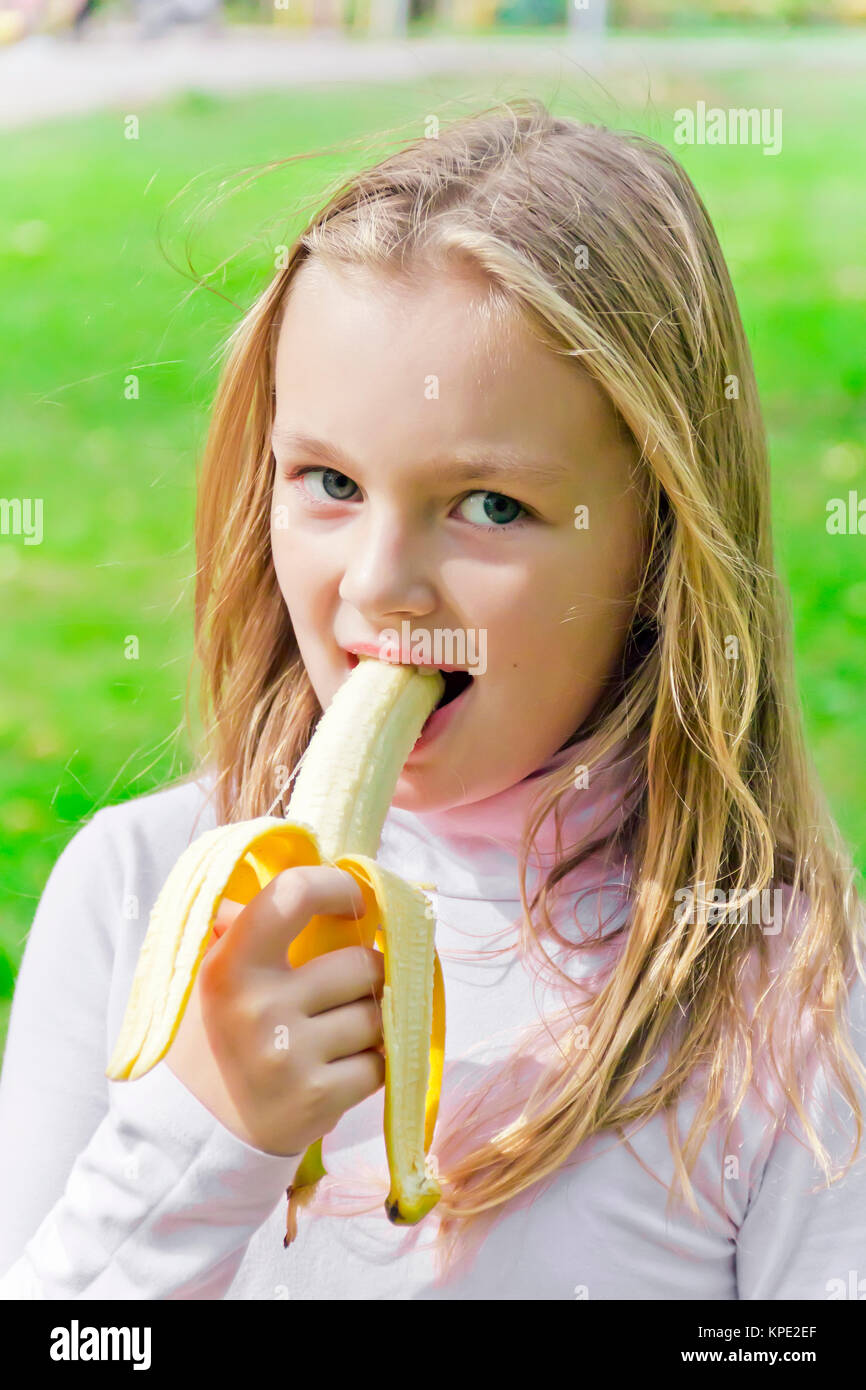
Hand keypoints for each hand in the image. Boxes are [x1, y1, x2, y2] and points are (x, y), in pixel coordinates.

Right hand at [165, 865, 385, 1156]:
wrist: (196, 1136)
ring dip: (370, 1024)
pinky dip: (369, 1065)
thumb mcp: (207, 978)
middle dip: (366, 974)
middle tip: (347, 989)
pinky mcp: (319, 1098)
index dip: (336, 886)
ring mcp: (291, 1055)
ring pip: (378, 1015)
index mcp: (230, 966)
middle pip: (362, 964)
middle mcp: (260, 1006)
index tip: (353, 899)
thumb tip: (277, 876)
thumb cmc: (212, 1041)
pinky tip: (337, 1070)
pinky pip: (380, 1063)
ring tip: (335, 1036)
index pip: (294, 895)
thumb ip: (236, 925)